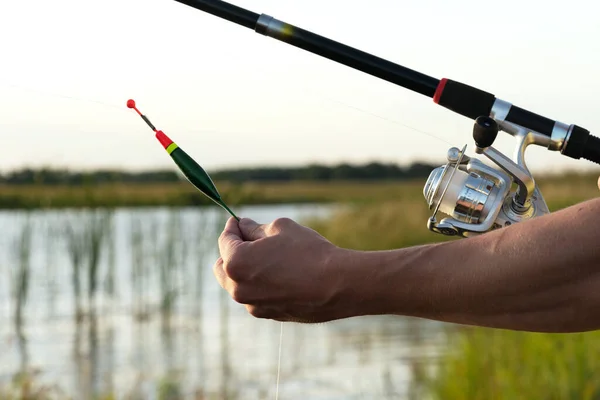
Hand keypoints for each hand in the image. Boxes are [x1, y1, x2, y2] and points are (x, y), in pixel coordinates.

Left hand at [214, 217, 364, 322]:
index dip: (232, 228)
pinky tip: (280, 274)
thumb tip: (243, 226)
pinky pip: (255, 296)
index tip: (238, 221)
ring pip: (238, 283)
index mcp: (236, 263)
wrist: (338, 285)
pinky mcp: (268, 315)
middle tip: (248, 238)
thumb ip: (255, 228)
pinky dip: (259, 284)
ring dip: (245, 269)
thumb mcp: (281, 229)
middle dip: (232, 251)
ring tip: (269, 256)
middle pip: (223, 267)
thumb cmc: (309, 252)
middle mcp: (238, 288)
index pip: (225, 241)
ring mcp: (252, 305)